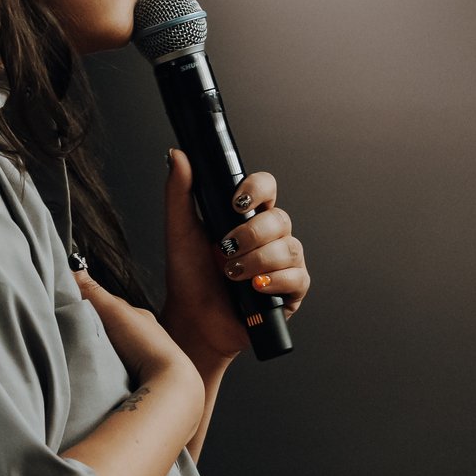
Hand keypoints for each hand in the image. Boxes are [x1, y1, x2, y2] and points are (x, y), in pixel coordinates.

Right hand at [74, 267, 199, 396]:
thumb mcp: (115, 312)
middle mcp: (144, 336)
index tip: (68, 307)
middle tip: (70, 333)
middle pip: (111, 329)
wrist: (169, 384)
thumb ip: (94, 292)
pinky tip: (97, 373)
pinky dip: (107, 368)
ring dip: (100, 351)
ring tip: (82, 355)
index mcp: (140, 317)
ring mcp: (144, 359)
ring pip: (115, 350)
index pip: (109, 306)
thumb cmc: (145, 343)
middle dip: (93, 329)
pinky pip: (118, 369)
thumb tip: (73, 266)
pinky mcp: (141, 378)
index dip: (89, 304)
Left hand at [159, 150, 310, 367]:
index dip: (257, 189)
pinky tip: (254, 289)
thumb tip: (178, 155)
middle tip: (225, 249)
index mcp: (248, 216)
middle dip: (250, 234)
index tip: (235, 202)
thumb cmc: (189, 277)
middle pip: (279, 219)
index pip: (267, 187)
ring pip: (289, 248)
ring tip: (232, 274)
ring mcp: (284, 263)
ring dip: (257, 261)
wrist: (194, 320)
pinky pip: (297, 277)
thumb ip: (180, 192)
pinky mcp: (292, 291)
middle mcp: (271, 236)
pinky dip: (274, 282)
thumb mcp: (180, 230)